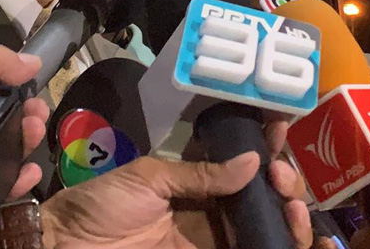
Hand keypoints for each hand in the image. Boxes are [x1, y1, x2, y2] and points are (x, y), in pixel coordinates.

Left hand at [41, 154, 312, 248]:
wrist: (70, 244)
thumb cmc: (103, 204)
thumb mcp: (150, 178)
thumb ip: (201, 174)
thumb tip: (253, 159)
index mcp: (197, 185)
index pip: (243, 165)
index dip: (266, 148)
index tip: (279, 131)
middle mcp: (213, 212)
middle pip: (265, 199)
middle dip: (285, 184)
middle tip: (281, 176)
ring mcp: (214, 240)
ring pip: (269, 229)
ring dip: (292, 217)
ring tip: (292, 205)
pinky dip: (284, 244)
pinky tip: (299, 237)